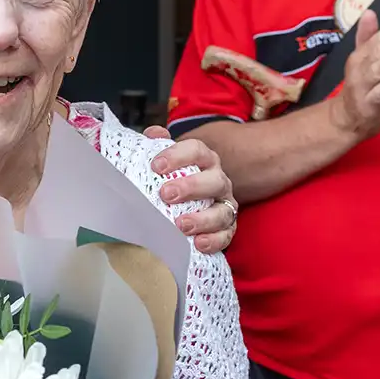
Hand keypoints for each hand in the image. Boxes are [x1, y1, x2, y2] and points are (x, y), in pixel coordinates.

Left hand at [143, 127, 236, 253]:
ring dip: (203, 219)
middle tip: (166, 194)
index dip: (177, 156)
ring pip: (222, 211)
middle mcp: (218, 179)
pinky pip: (227, 234)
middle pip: (212, 180)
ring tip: (181, 225)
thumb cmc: (174, 177)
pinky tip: (199, 244)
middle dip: (190, 187)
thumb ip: (157, 146)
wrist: (192, 197)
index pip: (196, 150)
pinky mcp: (227, 226)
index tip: (156, 166)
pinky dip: (214, 240)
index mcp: (203, 159)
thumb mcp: (167, 160)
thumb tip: (151, 134)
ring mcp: (225, 204)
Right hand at [328, 9, 379, 138]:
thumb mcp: (363, 61)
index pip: (378, 38)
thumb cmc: (361, 88)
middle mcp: (358, 68)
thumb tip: (369, 11)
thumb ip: (367, 37)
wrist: (348, 121)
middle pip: (379, 50)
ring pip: (379, 68)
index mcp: (359, 56)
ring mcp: (362, 86)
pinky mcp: (368, 103)